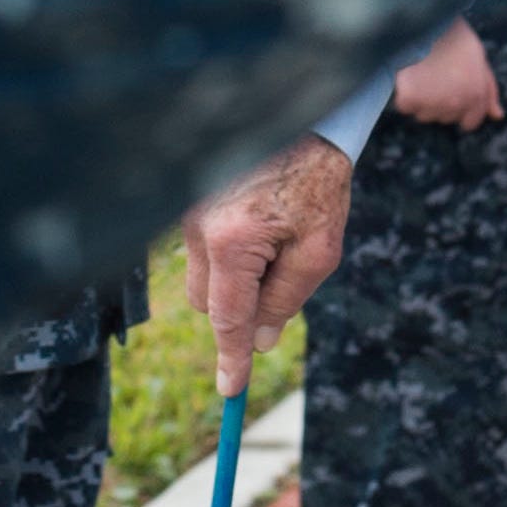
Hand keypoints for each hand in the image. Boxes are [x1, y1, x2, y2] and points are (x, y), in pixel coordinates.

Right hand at [182, 137, 356, 396]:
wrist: (303, 116)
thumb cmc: (317, 181)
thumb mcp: (319, 249)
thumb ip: (286, 299)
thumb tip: (262, 341)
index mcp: (233, 243)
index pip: (227, 319)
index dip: (230, 358)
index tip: (230, 390)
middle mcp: (198, 228)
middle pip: (207, 302)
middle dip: (239, 306)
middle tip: (282, 275)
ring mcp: (186, 212)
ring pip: (203, 274)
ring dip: (235, 275)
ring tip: (276, 235)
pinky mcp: (186, 199)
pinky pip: (202, 246)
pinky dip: (228, 250)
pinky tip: (259, 219)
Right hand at [390, 20, 503, 129]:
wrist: (426, 20)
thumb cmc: (454, 36)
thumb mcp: (479, 59)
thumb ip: (489, 90)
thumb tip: (498, 116)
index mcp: (476, 96)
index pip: (470, 122)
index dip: (460, 106)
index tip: (451, 91)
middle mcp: (456, 105)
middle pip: (445, 118)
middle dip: (441, 102)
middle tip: (436, 75)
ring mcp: (432, 103)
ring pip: (424, 115)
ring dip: (422, 100)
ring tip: (423, 72)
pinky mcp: (410, 99)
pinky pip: (405, 106)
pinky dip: (404, 94)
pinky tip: (409, 75)